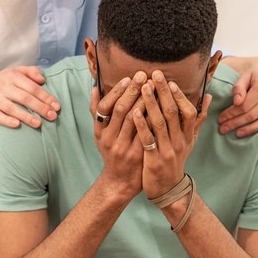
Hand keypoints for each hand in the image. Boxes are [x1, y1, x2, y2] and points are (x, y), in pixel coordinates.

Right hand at [0, 66, 59, 128]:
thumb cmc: (3, 81)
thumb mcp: (16, 71)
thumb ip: (31, 71)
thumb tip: (43, 79)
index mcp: (12, 76)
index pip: (33, 87)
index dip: (46, 97)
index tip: (57, 106)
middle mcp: (3, 86)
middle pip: (25, 98)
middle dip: (40, 108)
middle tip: (52, 117)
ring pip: (12, 108)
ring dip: (26, 117)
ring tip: (39, 124)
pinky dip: (7, 121)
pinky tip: (17, 125)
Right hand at [92, 71, 144, 199]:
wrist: (119, 182)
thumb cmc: (111, 152)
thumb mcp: (99, 134)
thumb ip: (96, 111)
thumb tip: (95, 87)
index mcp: (100, 131)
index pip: (105, 107)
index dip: (117, 91)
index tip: (128, 78)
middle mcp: (110, 139)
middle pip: (121, 110)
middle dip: (133, 91)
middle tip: (144, 75)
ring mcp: (124, 148)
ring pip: (135, 120)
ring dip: (146, 101)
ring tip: (155, 86)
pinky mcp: (138, 155)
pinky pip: (147, 133)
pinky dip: (154, 118)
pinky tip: (162, 107)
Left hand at [133, 70, 208, 198]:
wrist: (168, 189)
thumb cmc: (176, 160)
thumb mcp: (190, 140)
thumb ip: (197, 119)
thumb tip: (208, 97)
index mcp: (188, 136)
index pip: (187, 112)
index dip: (179, 96)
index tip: (170, 81)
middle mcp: (179, 142)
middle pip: (173, 113)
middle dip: (164, 92)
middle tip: (155, 74)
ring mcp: (167, 151)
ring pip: (160, 124)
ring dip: (151, 104)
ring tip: (143, 87)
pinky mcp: (154, 160)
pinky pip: (148, 139)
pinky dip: (141, 125)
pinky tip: (134, 112)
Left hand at [218, 57, 257, 136]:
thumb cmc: (254, 74)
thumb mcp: (244, 76)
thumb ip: (238, 88)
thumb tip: (236, 102)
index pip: (244, 106)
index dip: (231, 114)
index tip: (221, 119)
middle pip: (253, 115)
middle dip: (236, 123)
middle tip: (224, 129)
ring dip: (251, 129)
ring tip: (238, 133)